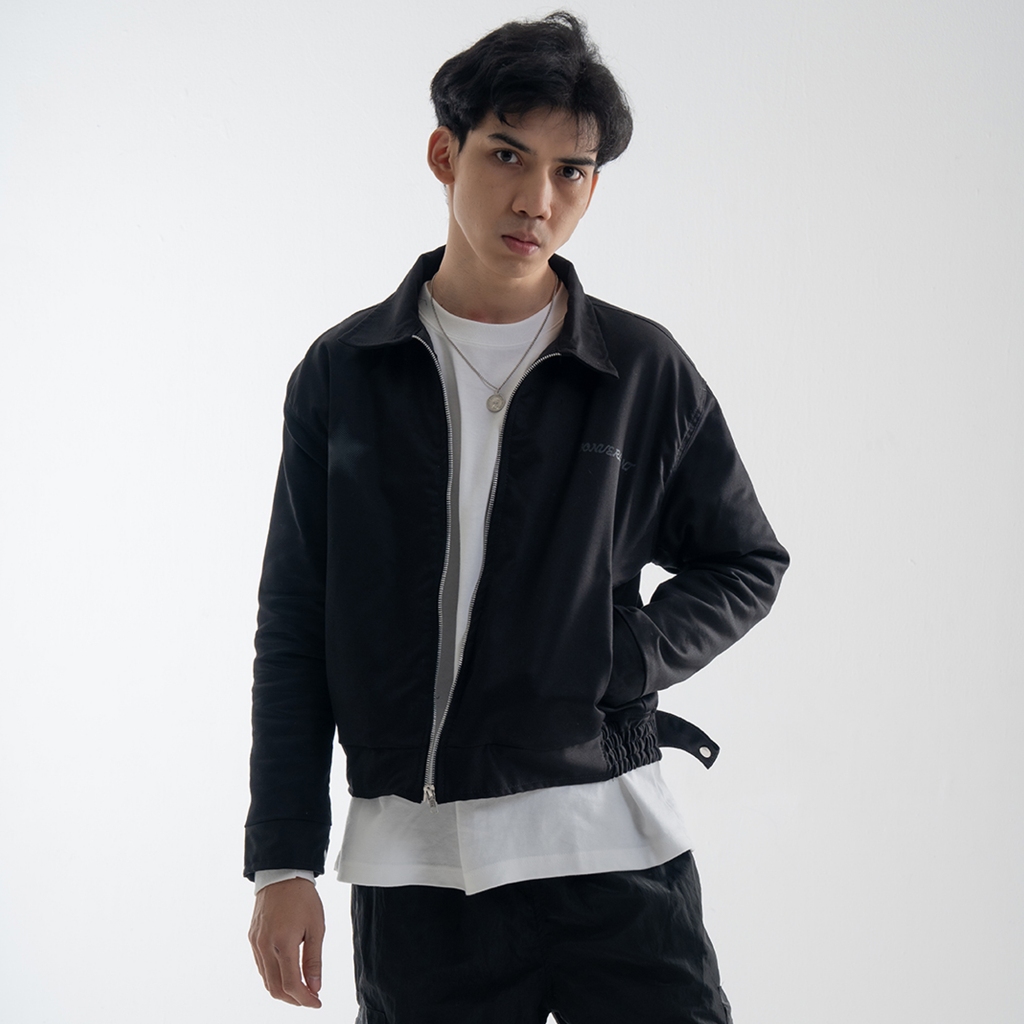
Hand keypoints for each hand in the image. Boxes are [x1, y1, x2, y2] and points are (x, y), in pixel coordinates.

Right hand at [249, 877, 324, 1007]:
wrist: (282, 873)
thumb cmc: (302, 897)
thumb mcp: (316, 927)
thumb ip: (314, 960)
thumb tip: (315, 987)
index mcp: (283, 942)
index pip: (291, 984)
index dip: (305, 999)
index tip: (316, 1003)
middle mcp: (265, 945)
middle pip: (276, 988)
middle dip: (293, 999)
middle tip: (310, 998)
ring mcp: (256, 943)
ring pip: (266, 980)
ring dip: (283, 990)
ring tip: (301, 988)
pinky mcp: (252, 938)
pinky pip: (261, 966)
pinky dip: (273, 976)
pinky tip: (287, 973)